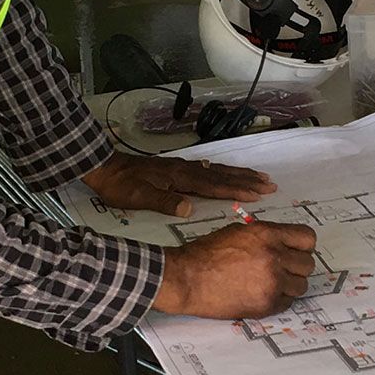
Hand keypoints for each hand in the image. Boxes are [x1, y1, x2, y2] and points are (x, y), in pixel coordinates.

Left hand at [82, 149, 276, 218]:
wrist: (104, 167)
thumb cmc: (120, 186)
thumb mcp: (138, 197)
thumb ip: (164, 201)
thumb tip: (188, 208)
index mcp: (179, 177)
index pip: (214, 186)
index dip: (237, 190)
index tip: (259, 193)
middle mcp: (185, 169)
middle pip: (222, 175)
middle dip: (247, 180)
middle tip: (270, 183)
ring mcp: (181, 167)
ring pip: (216, 170)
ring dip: (238, 174)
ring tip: (258, 176)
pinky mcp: (175, 168)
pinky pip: (207, 169)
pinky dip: (221, 172)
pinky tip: (225, 172)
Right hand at [152, 219, 318, 318]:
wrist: (186, 278)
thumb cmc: (206, 254)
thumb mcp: (238, 231)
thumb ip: (266, 236)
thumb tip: (284, 243)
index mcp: (267, 235)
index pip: (307, 238)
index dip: (303, 246)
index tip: (297, 251)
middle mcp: (273, 257)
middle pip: (308, 264)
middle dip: (296, 267)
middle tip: (282, 269)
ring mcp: (271, 283)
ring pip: (301, 286)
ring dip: (290, 285)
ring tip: (271, 283)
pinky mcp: (266, 304)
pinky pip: (288, 303)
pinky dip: (278, 300)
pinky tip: (261, 294)